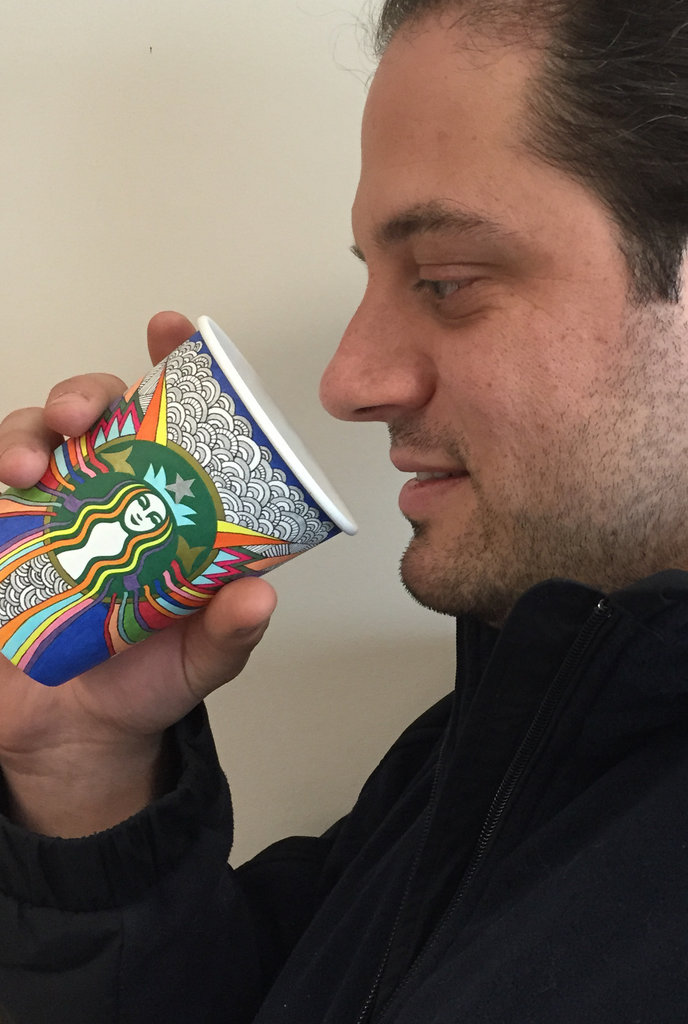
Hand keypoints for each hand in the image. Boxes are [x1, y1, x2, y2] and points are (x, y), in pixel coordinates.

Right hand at [0, 313, 276, 836]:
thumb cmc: (149, 676)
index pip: (173, 420)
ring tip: (27, 465)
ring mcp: (50, 512)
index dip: (170, 364)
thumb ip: (231, 631)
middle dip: (83, 392)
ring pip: (31, 438)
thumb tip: (258, 596)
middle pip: (94, 413)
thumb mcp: (204, 657)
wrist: (76, 730)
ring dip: (26, 432)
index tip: (168, 328)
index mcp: (169, 502)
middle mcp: (110, 492)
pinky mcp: (2, 539)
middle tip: (84, 414)